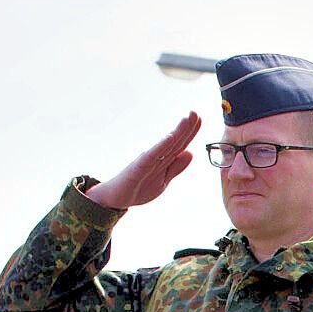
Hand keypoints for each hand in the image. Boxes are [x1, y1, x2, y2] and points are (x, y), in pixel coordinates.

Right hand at [85, 112, 201, 211]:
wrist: (113, 199)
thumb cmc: (137, 189)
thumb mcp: (162, 181)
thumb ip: (176, 168)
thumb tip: (190, 153)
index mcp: (163, 162)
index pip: (179, 145)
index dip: (190, 133)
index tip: (199, 118)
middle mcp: (156, 158)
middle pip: (174, 142)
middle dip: (186, 128)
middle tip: (195, 112)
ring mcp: (146, 162)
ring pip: (166, 146)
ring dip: (178, 132)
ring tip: (187, 119)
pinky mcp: (137, 169)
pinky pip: (151, 157)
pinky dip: (161, 147)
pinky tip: (171, 138)